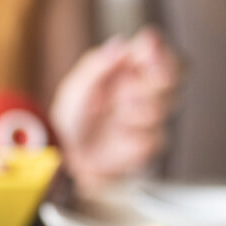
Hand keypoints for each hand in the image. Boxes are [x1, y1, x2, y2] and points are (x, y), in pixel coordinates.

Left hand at [50, 27, 181, 190]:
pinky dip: (134, 134)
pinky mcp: (153, 140)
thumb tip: (120, 44)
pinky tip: (119, 135)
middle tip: (137, 82)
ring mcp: (153, 112)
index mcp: (130, 65)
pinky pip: (154, 134)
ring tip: (118, 111)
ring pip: (168, 102)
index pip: (156, 48)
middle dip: (162, 73)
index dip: (156, 47)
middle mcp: (147, 85)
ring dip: (141, 106)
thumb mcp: (75, 89)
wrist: (71, 156)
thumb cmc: (74, 116)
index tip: (146, 49)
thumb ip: (95, 66)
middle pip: (177, 70)